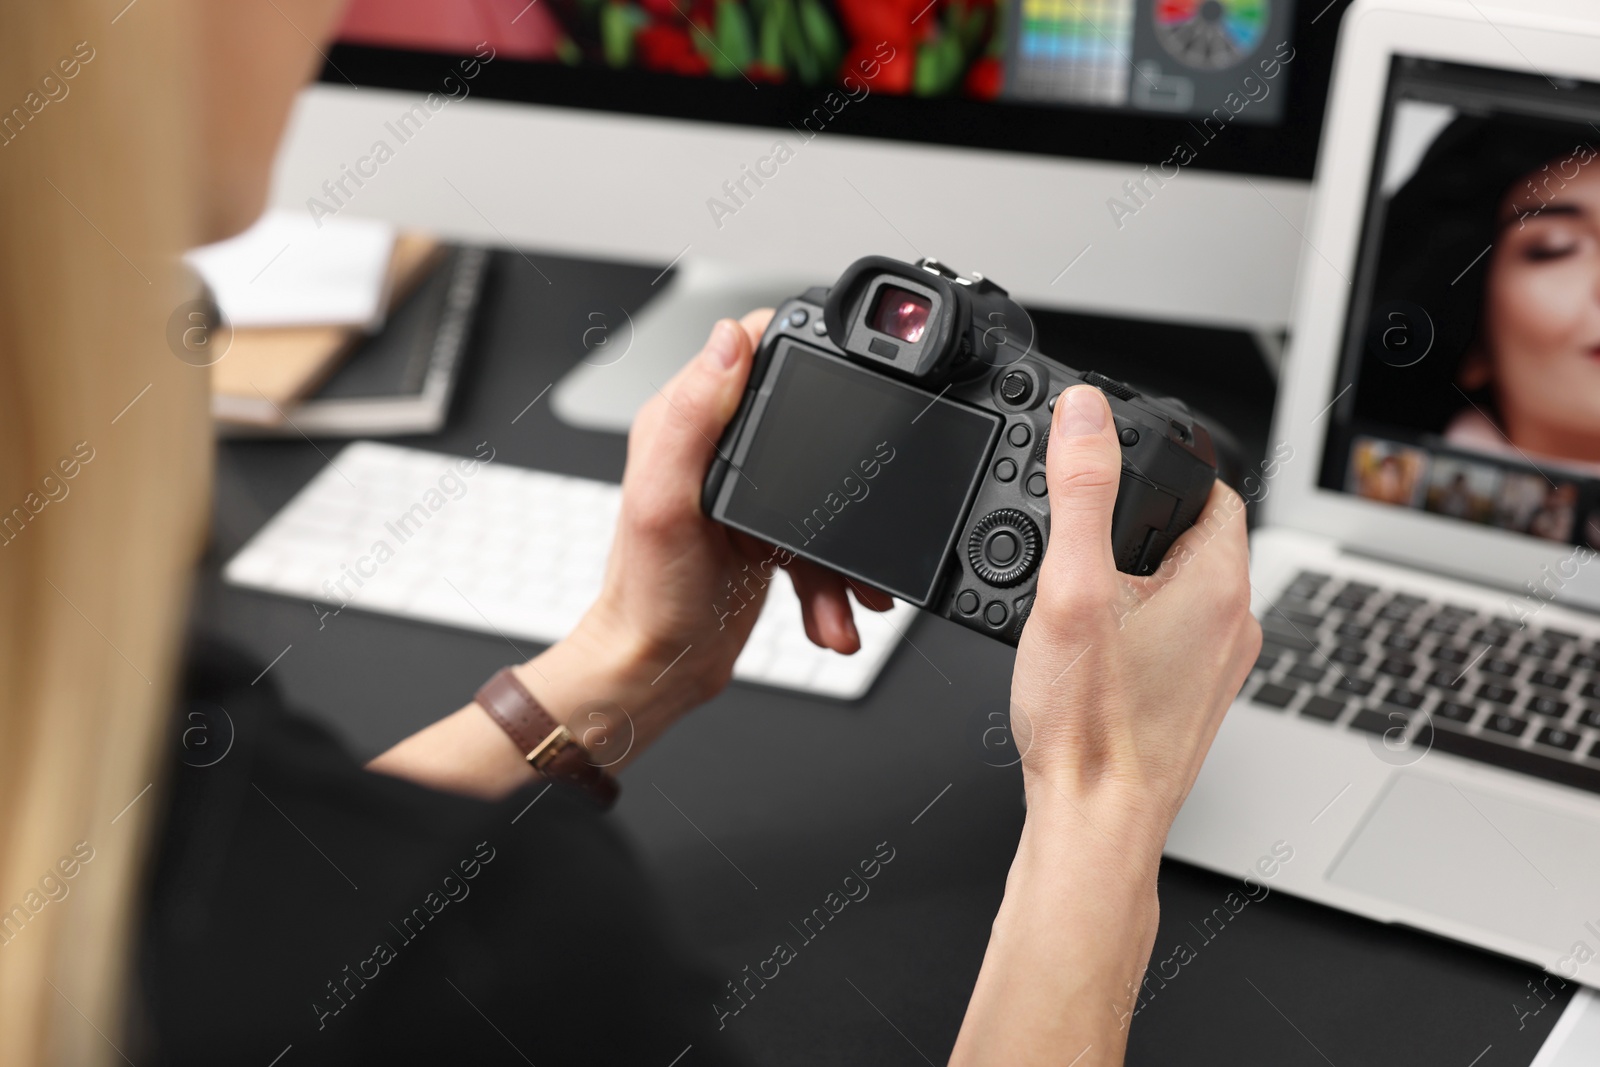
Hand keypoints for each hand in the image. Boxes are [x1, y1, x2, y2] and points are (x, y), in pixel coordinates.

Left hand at [370, 315, 893, 795]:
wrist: (661, 670)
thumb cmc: (649, 595)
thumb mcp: (666, 500)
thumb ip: (693, 418)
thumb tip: (729, 340)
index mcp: (682, 421)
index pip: (747, 350)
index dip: (800, 350)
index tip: (843, 380)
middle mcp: (713, 449)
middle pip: (803, 421)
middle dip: (842, 475)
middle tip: (861, 513)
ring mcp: (746, 492)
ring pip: (822, 490)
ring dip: (844, 551)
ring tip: (853, 593)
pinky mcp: (769, 531)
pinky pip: (822, 538)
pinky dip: (836, 580)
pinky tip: (836, 612)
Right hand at [950, 385, 1257, 1066]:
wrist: (1095, 826)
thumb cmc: (1089, 726)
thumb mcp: (1069, 588)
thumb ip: (1080, 491)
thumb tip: (1086, 413)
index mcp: (1217, 585)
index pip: (1215, 492)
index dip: (1165, 469)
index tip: (1116, 471)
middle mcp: (1232, 627)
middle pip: (1195, 540)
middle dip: (1140, 525)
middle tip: (1080, 534)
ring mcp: (1217, 671)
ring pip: (1184, 592)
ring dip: (1138, 577)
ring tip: (1078, 592)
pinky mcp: (1193, 704)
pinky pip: (1174, 639)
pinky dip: (1138, 625)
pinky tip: (1092, 649)